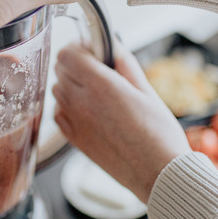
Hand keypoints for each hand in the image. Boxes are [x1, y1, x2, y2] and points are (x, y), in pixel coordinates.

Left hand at [52, 44, 190, 202]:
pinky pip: (58, 113)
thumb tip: (112, 45)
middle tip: (99, 70)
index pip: (67, 53)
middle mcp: (81, 102)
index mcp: (101, 86)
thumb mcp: (147, 90)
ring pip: (57, 90)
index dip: (79, 47)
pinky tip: (89, 110)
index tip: (94, 51)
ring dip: (71, 84)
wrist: (157, 173)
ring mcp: (74, 122)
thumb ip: (124, 64)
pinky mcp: (74, 140)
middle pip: (60, 69)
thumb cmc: (160, 135)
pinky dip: (68, 106)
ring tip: (96, 92)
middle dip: (76, 64)